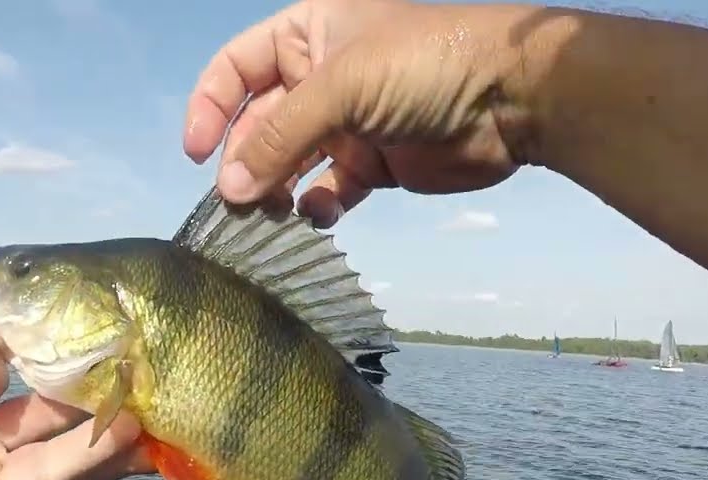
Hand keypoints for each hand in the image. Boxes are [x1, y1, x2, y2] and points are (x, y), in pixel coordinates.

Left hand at [0, 305, 147, 479]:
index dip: (25, 335)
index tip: (65, 310)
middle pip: (37, 399)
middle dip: (81, 375)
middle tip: (134, 348)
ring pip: (56, 439)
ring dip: (103, 416)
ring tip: (156, 389)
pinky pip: (49, 477)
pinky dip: (90, 455)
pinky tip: (131, 427)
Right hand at [183, 0, 539, 226]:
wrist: (511, 99)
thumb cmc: (425, 66)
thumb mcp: (342, 87)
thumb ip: (281, 137)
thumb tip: (229, 189)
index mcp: (306, 36)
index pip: (236, 69)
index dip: (210, 108)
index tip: (196, 153)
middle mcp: (320, 78)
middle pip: (258, 124)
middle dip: (244, 161)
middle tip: (239, 200)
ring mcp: (347, 124)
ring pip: (289, 162)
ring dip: (273, 189)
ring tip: (270, 214)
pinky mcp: (373, 164)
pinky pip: (327, 191)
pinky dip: (316, 206)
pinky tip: (318, 215)